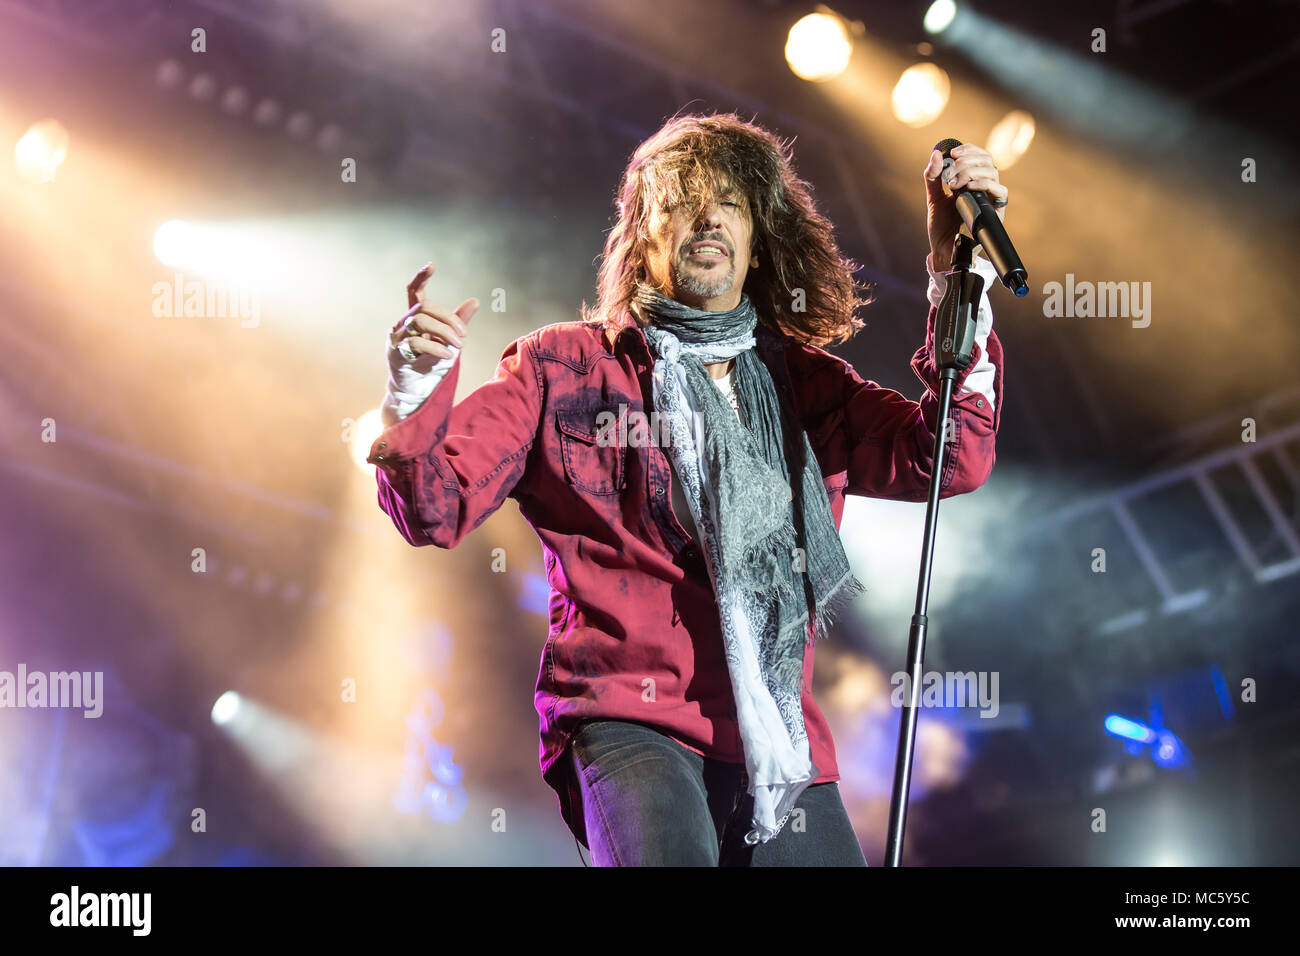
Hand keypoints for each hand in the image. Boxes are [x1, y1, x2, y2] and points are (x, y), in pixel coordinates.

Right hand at [390, 262, 478, 369]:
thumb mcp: (449, 340)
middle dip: (448, 318)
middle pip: (424, 307)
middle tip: (464, 335)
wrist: (416, 389)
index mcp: (415, 316)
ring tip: (459, 345)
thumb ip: (458, 321)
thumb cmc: (430, 362)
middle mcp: (403, 322)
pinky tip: (448, 355)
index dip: (421, 278)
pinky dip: (435, 347)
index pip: (414, 291)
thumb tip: (475, 300)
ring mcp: (397, 336)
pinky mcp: (396, 351)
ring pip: (419, 321)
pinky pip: (415, 342)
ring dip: (444, 331)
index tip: (432, 265)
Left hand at [924, 144, 1008, 268]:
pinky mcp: (996, 212)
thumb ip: (932, 176)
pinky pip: (1000, 191)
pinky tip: (968, 187)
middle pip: (987, 161)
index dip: (969, 150)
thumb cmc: (941, 225)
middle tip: (949, 172)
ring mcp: (991, 199)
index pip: (979, 156)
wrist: (943, 248)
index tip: (953, 152)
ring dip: (971, 172)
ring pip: (993, 173)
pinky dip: (984, 184)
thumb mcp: (934, 197)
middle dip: (967, 161)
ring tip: (953, 184)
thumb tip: (936, 154)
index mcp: (972, 181)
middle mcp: (984, 188)